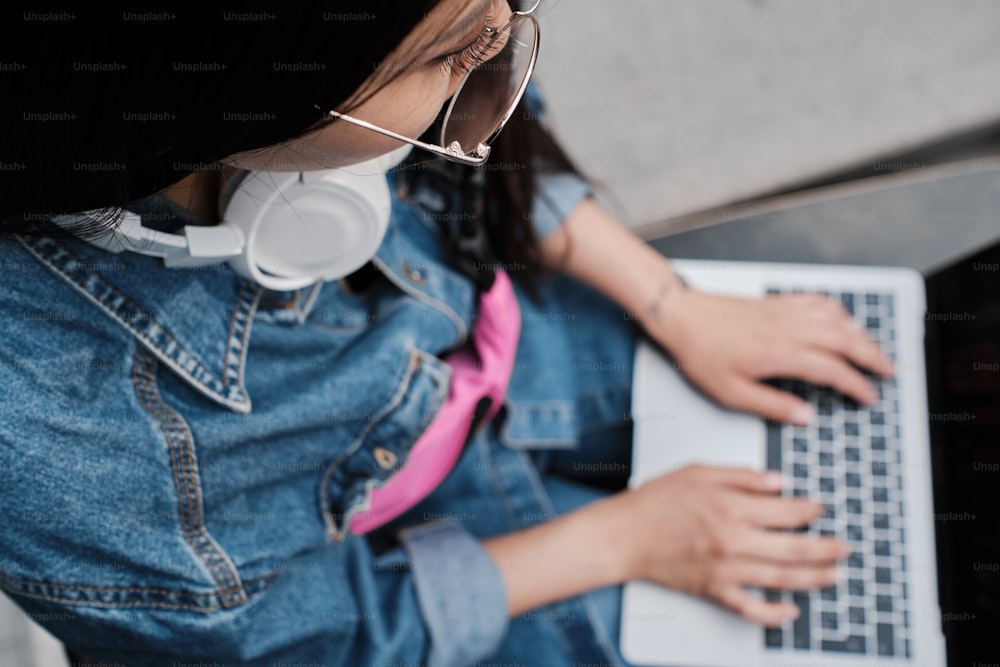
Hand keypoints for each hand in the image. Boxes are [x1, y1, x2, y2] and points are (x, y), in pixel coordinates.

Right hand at [609, 464, 849, 625]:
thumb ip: (740, 476)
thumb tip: (776, 481)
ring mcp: (725, 570)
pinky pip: (750, 608)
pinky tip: (790, 611)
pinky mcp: (713, 590)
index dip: (810, 511)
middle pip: (793, 549)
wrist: (622, 536)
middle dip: (826, 548)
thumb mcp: (697, 472)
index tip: (820, 509)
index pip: (786, 512)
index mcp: (730, 508)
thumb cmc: (653, 502)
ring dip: (814, 578)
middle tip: (845, 547)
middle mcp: (733, 541)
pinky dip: (774, 614)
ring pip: (781, 579)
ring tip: (834, 576)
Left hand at [646, 287, 894, 424]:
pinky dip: (837, 311)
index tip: (868, 397)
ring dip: (860, 334)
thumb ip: (771, 406)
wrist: (680, 317)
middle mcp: (789, 328)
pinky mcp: (776, 302)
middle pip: (845, 340)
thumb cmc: (700, 353)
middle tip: (888, 372)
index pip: (832, 370)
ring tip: (873, 350)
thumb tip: (804, 416)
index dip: (856, 385)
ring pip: (837, 319)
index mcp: (781, 353)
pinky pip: (817, 302)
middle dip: (872, 357)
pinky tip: (842, 319)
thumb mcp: (731, 393)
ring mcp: (784, 311)